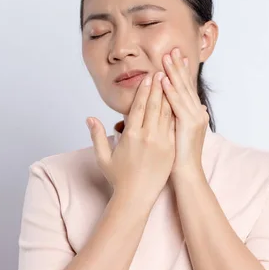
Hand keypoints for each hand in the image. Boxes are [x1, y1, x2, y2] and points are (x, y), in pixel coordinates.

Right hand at [86, 71, 175, 203]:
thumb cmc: (118, 178)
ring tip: (172, 81)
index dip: (144, 90)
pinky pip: (174, 127)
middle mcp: (148, 137)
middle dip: (159, 87)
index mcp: (131, 136)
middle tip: (162, 71)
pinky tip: (178, 103)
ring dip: (169, 96)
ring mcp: (162, 143)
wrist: (136, 198)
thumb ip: (97, 135)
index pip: (139, 107)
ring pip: (167, 114)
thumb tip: (90, 118)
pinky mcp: (171, 149)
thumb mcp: (103, 157)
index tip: (148, 77)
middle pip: (155, 106)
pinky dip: (176, 113)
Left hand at [161, 47, 209, 177]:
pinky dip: (170, 91)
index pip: (186, 88)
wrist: (186, 174)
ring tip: (166, 57)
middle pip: (186, 84)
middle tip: (172, 49)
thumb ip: (179, 116)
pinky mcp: (188, 125)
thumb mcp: (179, 132)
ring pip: (182, 90)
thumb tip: (186, 106)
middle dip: (178, 66)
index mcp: (193, 113)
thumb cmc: (179, 157)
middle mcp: (196, 113)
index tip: (174, 56)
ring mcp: (194, 118)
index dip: (180, 71)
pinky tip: (163, 80)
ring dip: (173, 73)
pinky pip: (177, 105)